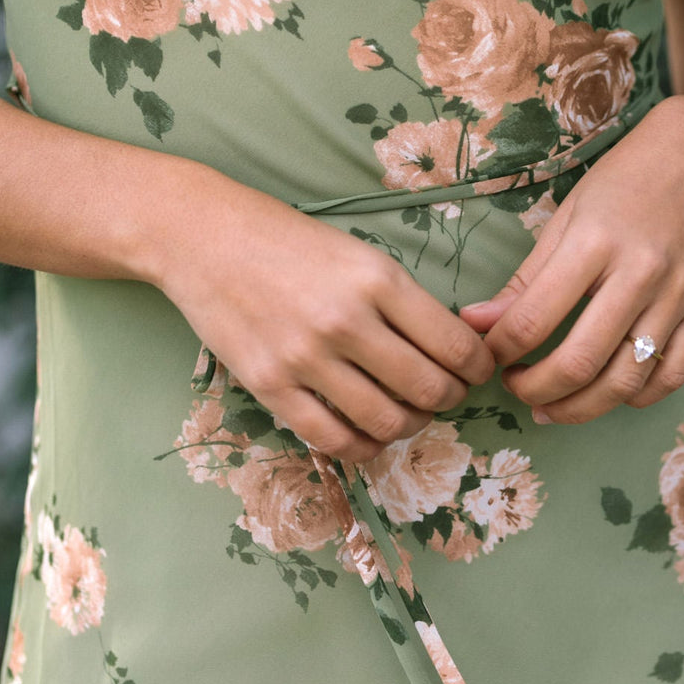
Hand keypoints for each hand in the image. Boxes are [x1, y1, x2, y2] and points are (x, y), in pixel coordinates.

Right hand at [153, 174, 495, 461]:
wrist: (205, 237)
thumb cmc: (289, 240)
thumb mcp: (359, 254)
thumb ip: (402, 300)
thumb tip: (452, 347)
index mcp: (377, 279)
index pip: (455, 345)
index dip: (479, 368)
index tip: (478, 370)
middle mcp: (346, 321)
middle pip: (429, 389)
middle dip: (451, 399)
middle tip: (448, 393)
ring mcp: (305, 358)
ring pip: (387, 422)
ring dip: (412, 425)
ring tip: (410, 413)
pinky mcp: (270, 386)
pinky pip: (333, 439)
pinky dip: (364, 445)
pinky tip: (369, 433)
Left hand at [459, 96, 683, 423]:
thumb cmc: (626, 180)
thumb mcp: (567, 215)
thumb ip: (526, 278)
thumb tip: (477, 323)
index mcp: (595, 241)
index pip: (534, 319)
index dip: (501, 350)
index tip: (487, 355)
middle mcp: (641, 272)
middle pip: (579, 362)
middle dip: (533, 389)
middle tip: (514, 387)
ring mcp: (679, 296)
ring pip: (625, 382)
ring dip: (578, 407)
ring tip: (550, 405)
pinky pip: (670, 376)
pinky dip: (634, 398)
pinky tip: (606, 392)